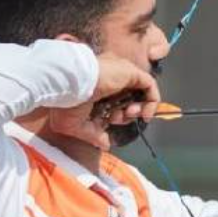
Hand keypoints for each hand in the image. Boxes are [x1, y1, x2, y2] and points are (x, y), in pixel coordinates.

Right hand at [46, 53, 160, 149]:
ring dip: (139, 109)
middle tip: (118, 118)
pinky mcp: (131, 72)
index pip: (113, 102)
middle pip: (128, 98)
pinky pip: (150, 85)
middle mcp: (109, 78)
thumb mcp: (76, 126)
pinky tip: (145, 114)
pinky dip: (152, 101)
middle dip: (126, 114)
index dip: (116, 116)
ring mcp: (120, 73)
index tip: (109, 123)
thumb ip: (94, 135)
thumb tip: (106, 145)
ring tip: (131, 115)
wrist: (68, 86)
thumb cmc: (65, 103)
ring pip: (139, 91)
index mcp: (95, 87)